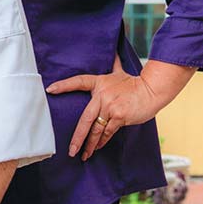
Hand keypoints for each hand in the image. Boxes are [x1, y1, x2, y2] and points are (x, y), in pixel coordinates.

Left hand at [46, 68, 166, 160]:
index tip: (50, 90)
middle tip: (71, 150)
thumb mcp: (120, 72)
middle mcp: (102, 95)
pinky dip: (102, 141)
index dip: (64, 85)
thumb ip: (114, 64)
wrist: (152, 90)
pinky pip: (108, 132)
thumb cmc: (134, 83)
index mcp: (99, 82)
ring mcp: (110, 107)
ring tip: (84, 155)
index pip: (78, 82)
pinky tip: (98, 147)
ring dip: (90, 144)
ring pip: (96, 130)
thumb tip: (114, 48)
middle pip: (85, 119)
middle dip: (77, 137)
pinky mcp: (120, 116)